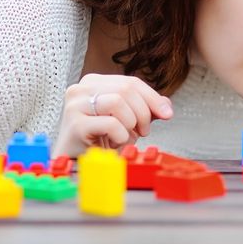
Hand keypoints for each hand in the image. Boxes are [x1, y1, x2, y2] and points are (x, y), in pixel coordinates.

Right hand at [53, 74, 173, 157]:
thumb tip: (166, 106)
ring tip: (124, 137)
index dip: (152, 98)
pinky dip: (120, 136)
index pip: (131, 82)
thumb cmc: (99, 139)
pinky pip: (111, 124)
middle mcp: (82, 88)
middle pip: (126, 89)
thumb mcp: (126, 119)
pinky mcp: (75, 124)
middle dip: (142, 113)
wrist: (77, 162)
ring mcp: (75, 105)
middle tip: (143, 131)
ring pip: (117, 102)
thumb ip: (145, 109)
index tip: (167, 113)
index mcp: (94, 82)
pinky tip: (114, 143)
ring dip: (129, 124)